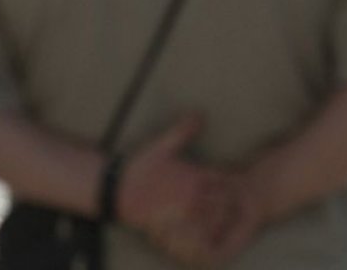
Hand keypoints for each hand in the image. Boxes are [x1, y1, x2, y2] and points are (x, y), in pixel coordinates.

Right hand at [118, 115, 240, 265]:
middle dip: (226, 197)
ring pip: (213, 218)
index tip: (223, 177)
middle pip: (223, 201)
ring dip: (216, 214)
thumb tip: (200, 113)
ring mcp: (185, 214)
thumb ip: (183, 130)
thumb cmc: (142, 168)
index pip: (224, 180)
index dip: (227, 178)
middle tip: (224, 194)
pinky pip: (198, 233)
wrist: (119, 192)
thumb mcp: (163, 146)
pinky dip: (203, 229)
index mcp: (194, 176)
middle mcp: (194, 196)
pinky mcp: (176, 227)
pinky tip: (198, 223)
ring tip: (213, 209)